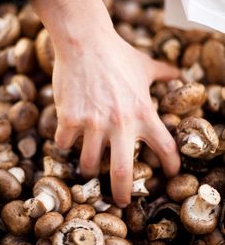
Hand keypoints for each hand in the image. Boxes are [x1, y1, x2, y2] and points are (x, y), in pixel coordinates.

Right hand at [30, 0, 179, 206]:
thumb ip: (165, 73)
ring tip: (89, 165)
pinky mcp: (69, 119)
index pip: (165, 148)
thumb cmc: (117, 54)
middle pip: (122, 173)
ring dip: (89, 168)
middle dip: (122, 194)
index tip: (170, 174)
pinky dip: (65, 144)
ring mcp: (93, 123)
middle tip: (121, 202)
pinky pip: (64, 144)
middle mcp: (120, 124)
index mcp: (143, 113)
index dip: (171, 165)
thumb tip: (181, 73)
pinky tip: (67, 137)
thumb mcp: (145, 65)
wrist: (85, 42)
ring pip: (88, 164)